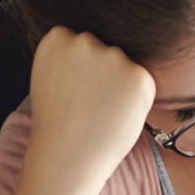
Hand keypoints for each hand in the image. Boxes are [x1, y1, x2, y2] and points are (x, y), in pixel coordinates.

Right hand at [27, 26, 155, 183]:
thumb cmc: (60, 123)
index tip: (72, 89)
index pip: (80, 42)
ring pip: (124, 65)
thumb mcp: (53, 76)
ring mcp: (112, 56)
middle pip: (105, 49)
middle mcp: (85, 39)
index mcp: (58, 37)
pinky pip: (142, 81)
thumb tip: (101, 43)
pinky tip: (116, 115)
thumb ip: (71, 55)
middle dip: (102, 73)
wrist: (67, 158)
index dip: (80, 69)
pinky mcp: (138, 75)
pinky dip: (135, 99)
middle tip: (89, 104)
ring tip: (101, 111)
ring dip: (120, 84)